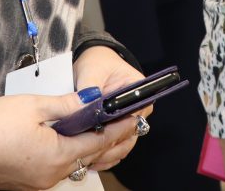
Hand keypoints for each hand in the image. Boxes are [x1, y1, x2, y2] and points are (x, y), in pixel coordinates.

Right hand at [0, 89, 142, 189]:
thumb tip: (93, 99)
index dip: (118, 128)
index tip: (134, 116)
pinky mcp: (28, 181)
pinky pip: (57, 166)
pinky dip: (69, 151)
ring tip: (99, 123)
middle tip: (122, 118)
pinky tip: (69, 136)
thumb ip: (67, 104)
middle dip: (107, 136)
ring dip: (87, 144)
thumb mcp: (34, 105)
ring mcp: (39, 181)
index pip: (99, 143)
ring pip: (73, 162)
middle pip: (89, 155)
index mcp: (57, 156)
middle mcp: (52, 174)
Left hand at [73, 45, 151, 170]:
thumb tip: (85, 107)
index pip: (132, 117)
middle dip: (109, 147)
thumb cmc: (96, 62)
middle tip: (89, 156)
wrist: (92, 62)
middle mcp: (139, 108)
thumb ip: (89, 90)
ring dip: (106, 154)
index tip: (98, 139)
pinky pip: (114, 146)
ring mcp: (129, 119)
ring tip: (87, 161)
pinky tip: (89, 161)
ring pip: (122, 145)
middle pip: (129, 135)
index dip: (115, 131)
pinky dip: (103, 154)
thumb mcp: (92, 71)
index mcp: (139, 91)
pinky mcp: (118, 127)